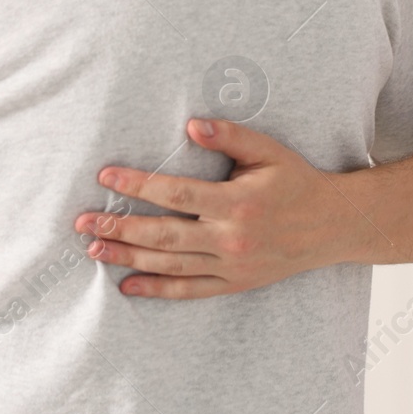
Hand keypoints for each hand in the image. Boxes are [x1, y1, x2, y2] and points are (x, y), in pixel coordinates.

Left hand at [75, 118, 371, 298]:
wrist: (330, 225)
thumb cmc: (296, 182)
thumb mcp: (269, 151)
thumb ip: (231, 136)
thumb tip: (192, 123)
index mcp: (236, 203)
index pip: (176, 194)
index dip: (138, 186)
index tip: (107, 177)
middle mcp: (230, 238)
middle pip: (163, 234)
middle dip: (119, 226)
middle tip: (82, 221)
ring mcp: (230, 265)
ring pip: (170, 264)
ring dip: (128, 257)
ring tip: (94, 248)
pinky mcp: (234, 283)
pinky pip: (188, 290)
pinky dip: (156, 289)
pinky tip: (127, 285)